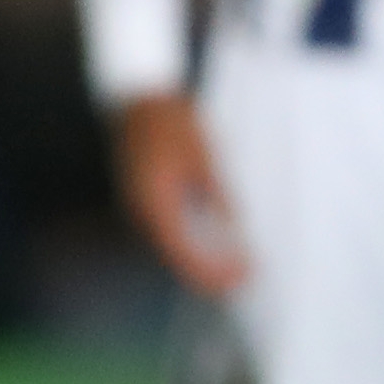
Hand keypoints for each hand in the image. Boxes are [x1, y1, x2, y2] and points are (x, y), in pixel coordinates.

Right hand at [111, 89, 246, 294]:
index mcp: (152, 199)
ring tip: (235, 271)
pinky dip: (192, 247)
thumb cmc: (171, 123)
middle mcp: (141, 211)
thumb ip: (218, 196)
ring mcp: (140, 209)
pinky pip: (170, 234)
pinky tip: (215, 250)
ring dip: (201, 262)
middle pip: (174, 256)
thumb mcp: (204, 158)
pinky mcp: (146, 204)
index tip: (238, 278)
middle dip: (208, 272)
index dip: (210, 269)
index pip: (181, 249)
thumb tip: (234, 229)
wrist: (139, 102)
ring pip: (171, 249)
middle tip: (244, 281)